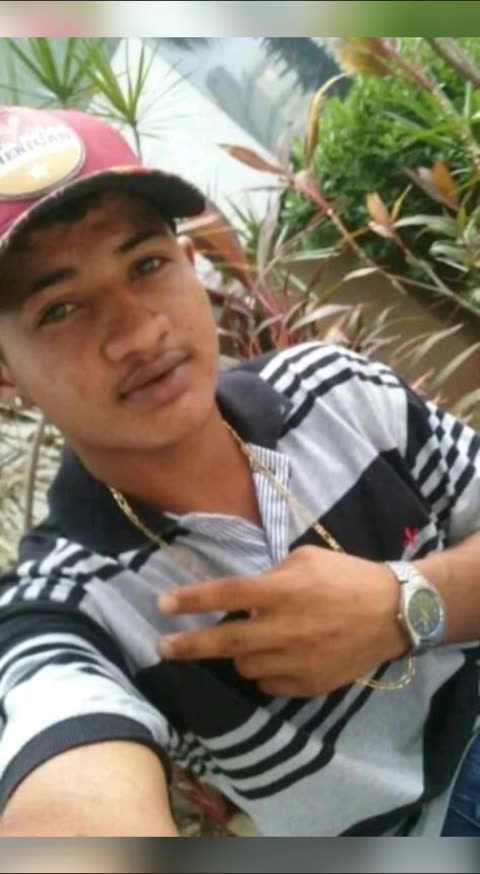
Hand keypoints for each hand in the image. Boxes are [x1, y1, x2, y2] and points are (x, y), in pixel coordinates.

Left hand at [157, 546, 408, 696]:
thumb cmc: (347, 576)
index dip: (191, 600)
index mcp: (284, 591)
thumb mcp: (305, 559)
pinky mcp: (311, 684)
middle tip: (163, 647)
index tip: (162, 605)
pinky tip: (274, 657)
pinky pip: (270, 684)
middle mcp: (286, 629)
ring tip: (248, 640)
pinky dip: (265, 671)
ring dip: (237, 653)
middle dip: (188, 645)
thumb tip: (243, 594)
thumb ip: (271, 576)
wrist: (394, 613)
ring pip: (245, 666)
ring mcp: (298, 661)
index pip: (227, 595)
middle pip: (226, 641)